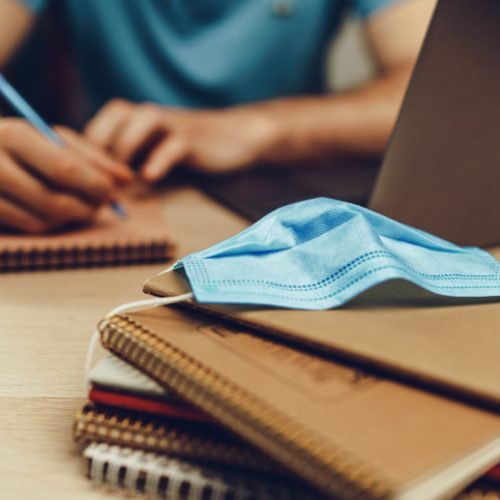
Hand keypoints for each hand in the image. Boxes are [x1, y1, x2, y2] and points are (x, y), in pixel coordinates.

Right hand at [0, 118, 132, 232]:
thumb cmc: (25, 144)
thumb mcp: (55, 140)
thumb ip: (93, 157)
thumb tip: (127, 180)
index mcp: (14, 136)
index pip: (63, 169)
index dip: (95, 185)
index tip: (114, 192)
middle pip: (55, 201)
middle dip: (87, 207)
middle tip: (102, 205)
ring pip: (44, 220)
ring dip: (71, 218)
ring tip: (81, 206)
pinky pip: (30, 228)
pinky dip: (52, 224)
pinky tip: (58, 212)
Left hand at [84, 100, 279, 181]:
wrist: (234, 137)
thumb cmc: (187, 149)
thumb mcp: (153, 150)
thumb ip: (129, 160)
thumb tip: (98, 186)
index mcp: (136, 117)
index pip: (99, 125)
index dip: (85, 150)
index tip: (81, 179)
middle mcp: (149, 114)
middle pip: (113, 119)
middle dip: (99, 149)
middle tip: (95, 182)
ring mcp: (172, 124)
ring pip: (139, 124)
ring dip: (124, 150)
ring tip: (119, 181)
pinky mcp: (192, 139)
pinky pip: (172, 146)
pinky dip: (159, 160)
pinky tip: (150, 178)